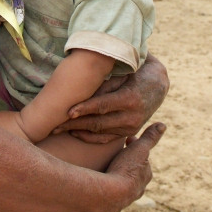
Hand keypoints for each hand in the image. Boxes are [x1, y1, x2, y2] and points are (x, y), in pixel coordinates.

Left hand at [54, 54, 168, 142]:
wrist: (157, 83)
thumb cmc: (134, 72)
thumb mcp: (122, 73)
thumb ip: (103, 83)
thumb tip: (80, 89)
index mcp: (130, 99)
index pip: (103, 106)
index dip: (84, 109)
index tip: (67, 111)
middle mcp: (132, 116)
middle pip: (98, 122)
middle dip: (74, 124)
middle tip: (54, 125)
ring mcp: (131, 127)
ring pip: (100, 132)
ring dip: (78, 131)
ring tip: (58, 130)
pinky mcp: (128, 132)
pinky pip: (106, 139)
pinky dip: (89, 137)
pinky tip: (74, 133)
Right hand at [103, 122, 165, 211]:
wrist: (110, 194)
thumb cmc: (126, 170)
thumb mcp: (139, 149)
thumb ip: (150, 138)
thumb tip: (163, 125)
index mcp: (145, 175)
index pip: (142, 158)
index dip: (134, 147)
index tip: (127, 139)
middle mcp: (138, 189)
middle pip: (133, 172)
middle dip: (127, 162)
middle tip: (116, 151)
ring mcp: (125, 198)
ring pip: (122, 182)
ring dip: (117, 173)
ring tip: (106, 164)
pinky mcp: (111, 203)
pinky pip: (110, 190)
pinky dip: (107, 183)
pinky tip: (100, 179)